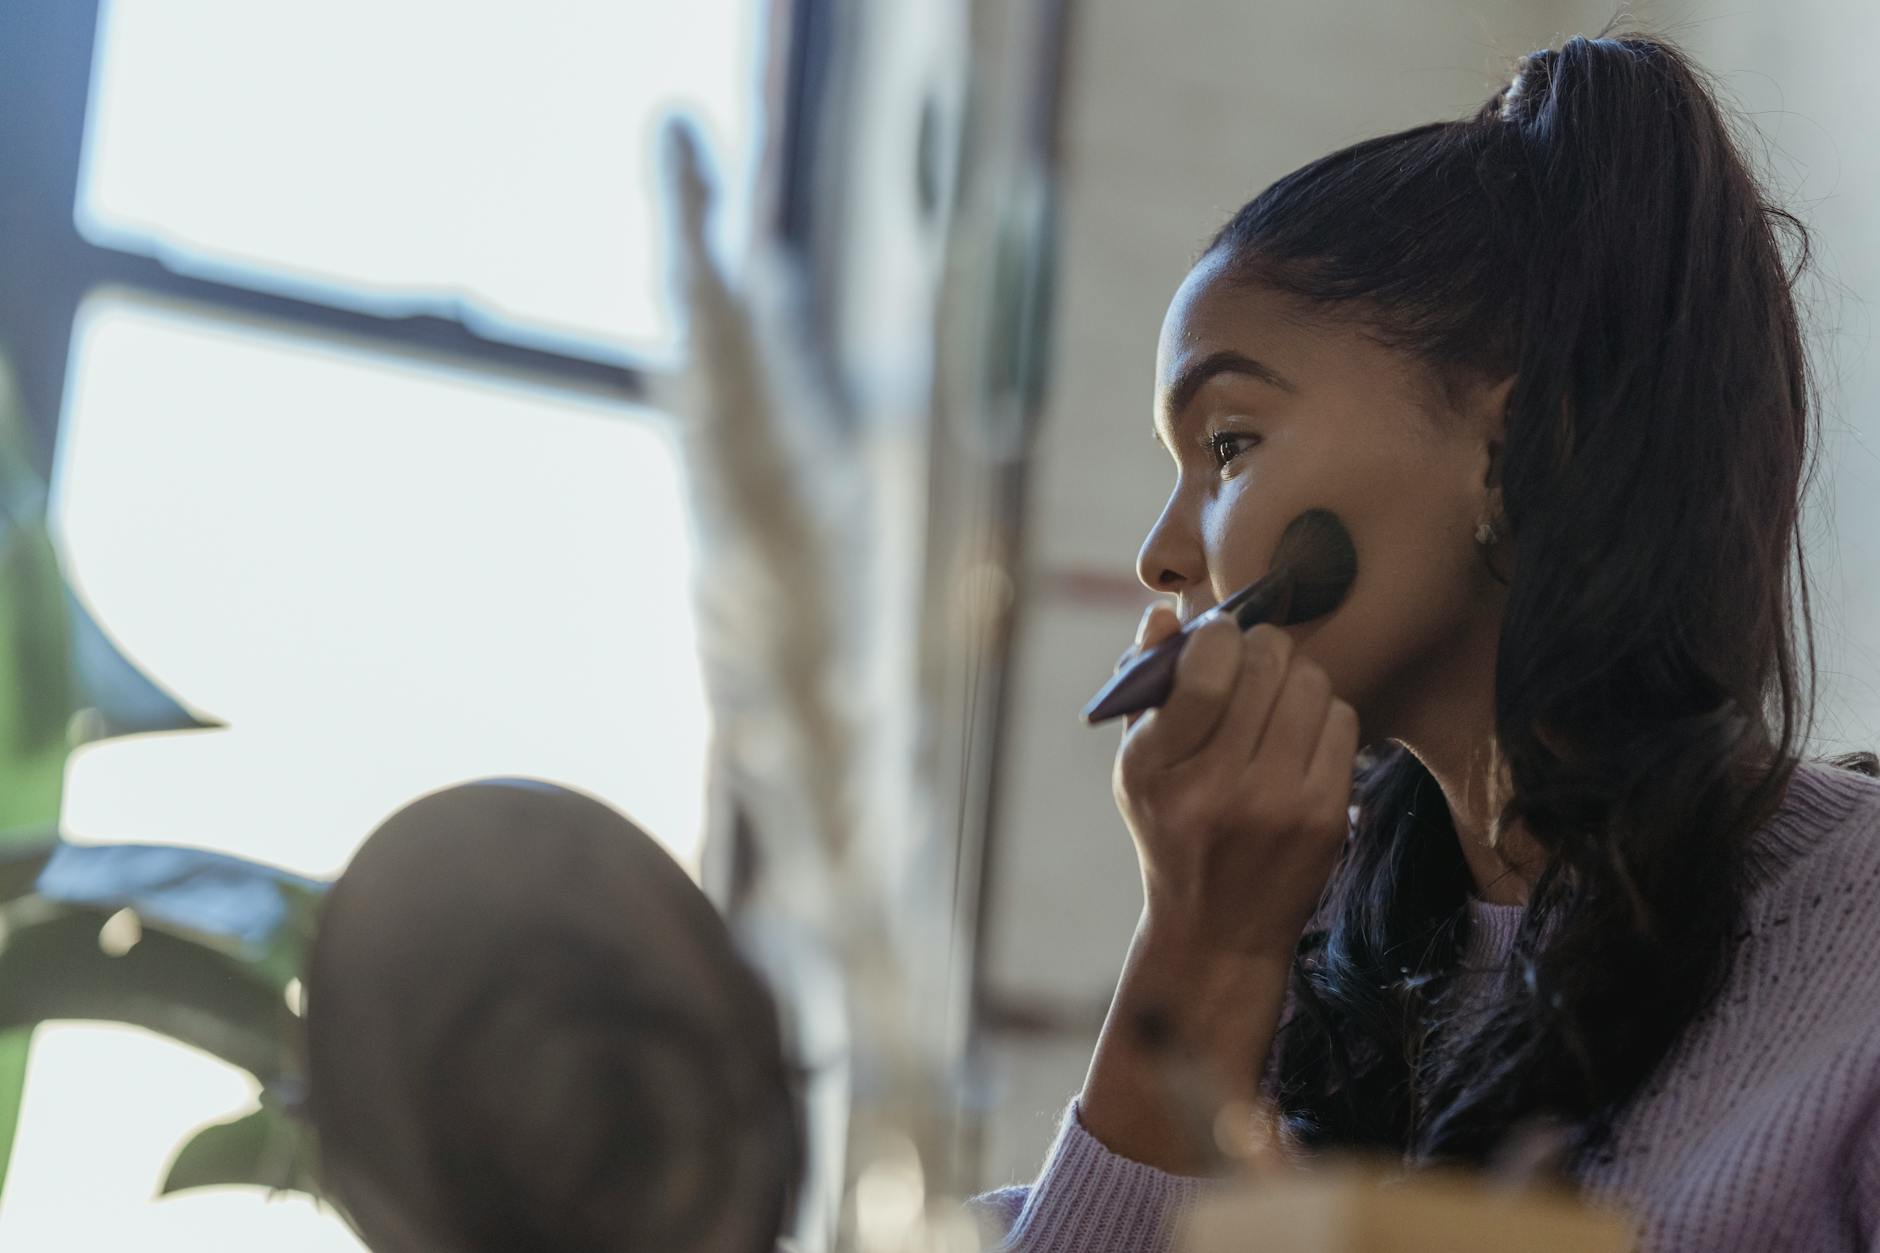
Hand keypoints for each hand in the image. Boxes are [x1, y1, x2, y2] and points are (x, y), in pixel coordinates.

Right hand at [1112, 602, 1358, 960]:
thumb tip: (1167, 613)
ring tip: (1278, 697)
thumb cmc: (1170, 828)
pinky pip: (1342, 720)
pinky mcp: (1324, 817)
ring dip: (1296, 675)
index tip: (1219, 637)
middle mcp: (1216, 788)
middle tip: (1255, 659)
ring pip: (1311, 685)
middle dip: (1263, 646)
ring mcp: (1277, 805)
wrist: (1218, 929)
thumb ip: (1147, 685)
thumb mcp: (1136, 766)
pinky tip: (1301, 733)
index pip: (1205, 671)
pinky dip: (1324, 712)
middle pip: (1267, 667)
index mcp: (1157, 769)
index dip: (1220, 635)